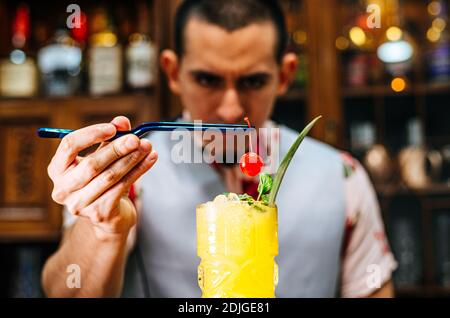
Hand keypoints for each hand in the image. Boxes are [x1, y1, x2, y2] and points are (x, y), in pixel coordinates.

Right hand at [47, 116, 156, 239]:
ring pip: (110, 176)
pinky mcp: (99, 213)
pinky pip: (122, 187)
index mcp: (57, 169)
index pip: (69, 145)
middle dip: (117, 149)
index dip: (91, 134)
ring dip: (132, 159)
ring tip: (147, 147)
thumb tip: (122, 121)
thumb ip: (109, 138)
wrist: (108, 216)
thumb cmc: (101, 180)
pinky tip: (150, 159)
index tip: (112, 128)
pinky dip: (139, 171)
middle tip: (136, 138)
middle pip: (92, 164)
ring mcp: (79, 204)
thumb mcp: (102, 156)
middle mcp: (63, 188)